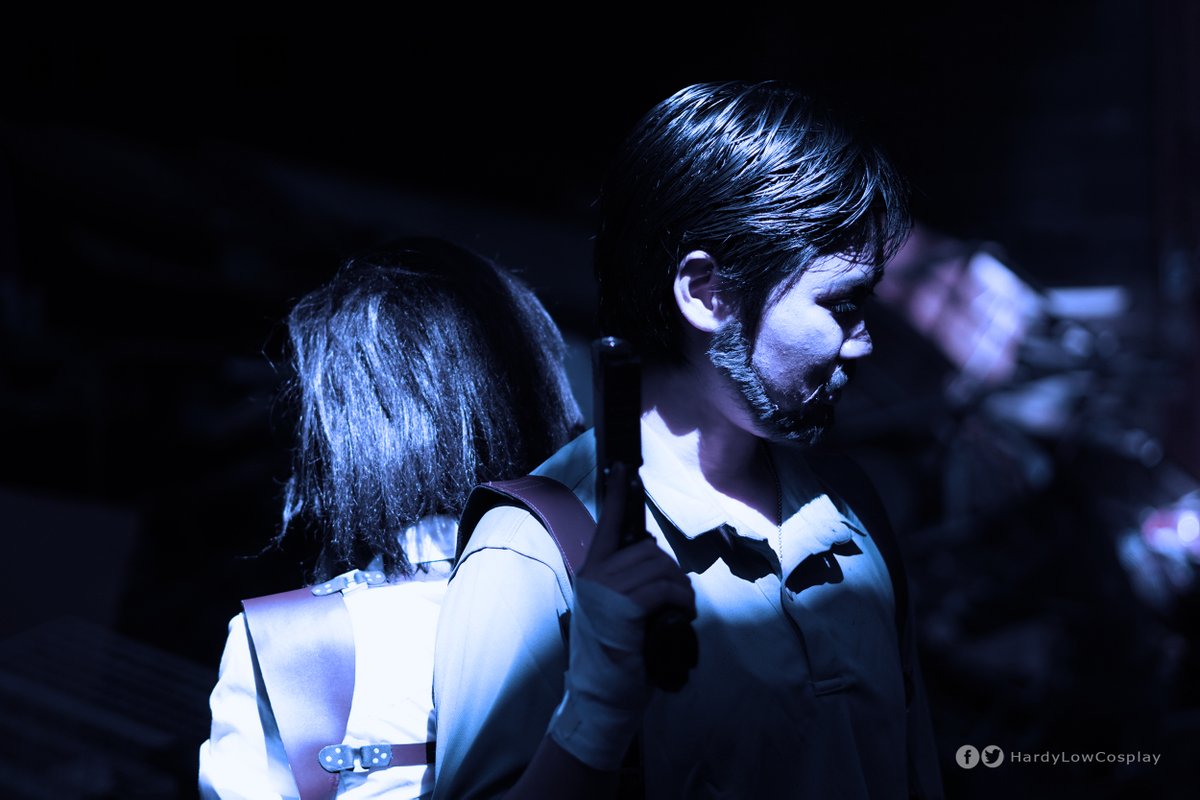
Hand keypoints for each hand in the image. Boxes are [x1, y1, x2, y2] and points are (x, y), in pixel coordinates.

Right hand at [548, 464, 695, 769]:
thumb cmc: (613, 655)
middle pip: (647, 549)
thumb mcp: (613, 610)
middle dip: (669, 569)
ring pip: (658, 565)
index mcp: (591, 571)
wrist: (599, 694)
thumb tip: (653, 559)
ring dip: (678, 585)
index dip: (618, 493)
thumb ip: (626, 581)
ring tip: (679, 607)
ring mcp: (606, 590)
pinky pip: (664, 587)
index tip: (622, 467)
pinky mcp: (622, 607)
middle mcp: (595, 575)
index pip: (607, 523)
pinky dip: (680, 599)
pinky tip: (681, 613)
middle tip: (675, 596)